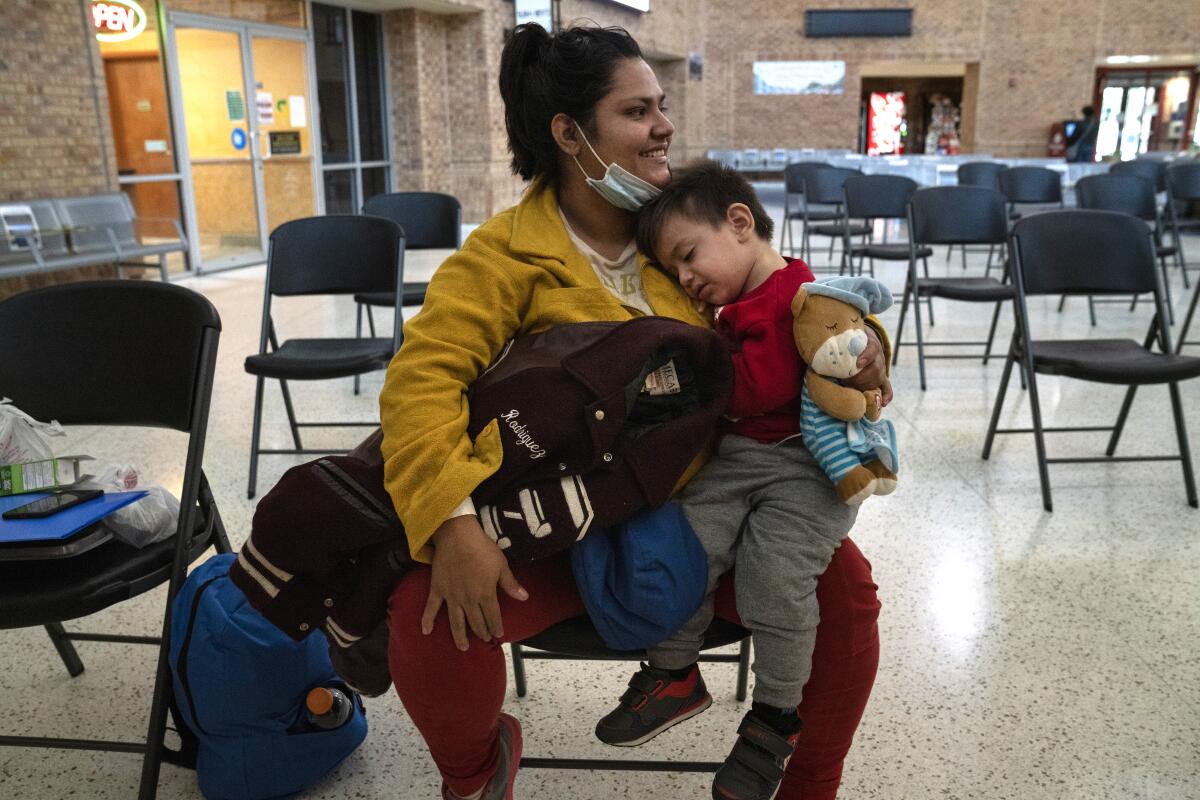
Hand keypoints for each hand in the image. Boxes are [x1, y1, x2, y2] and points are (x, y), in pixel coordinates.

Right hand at [421, 515, 528, 650]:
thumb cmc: (482, 548)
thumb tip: (525, 598)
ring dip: (460, 636)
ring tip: (463, 647)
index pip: (493, 617)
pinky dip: (427, 620)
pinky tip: (426, 632)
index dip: (496, 627)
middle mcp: (468, 600)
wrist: (457, 536)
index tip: (499, 635)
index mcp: (486, 595)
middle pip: (476, 622)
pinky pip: (431, 608)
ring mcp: (451, 597)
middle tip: (484, 639)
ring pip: (456, 622)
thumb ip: (511, 584)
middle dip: (482, 633)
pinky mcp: (437, 590)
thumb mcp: (501, 565)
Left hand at [845, 327, 891, 406]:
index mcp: (870, 344)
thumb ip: (838, 342)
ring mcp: (881, 368)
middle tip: (845, 379)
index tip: (858, 363)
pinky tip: (882, 403)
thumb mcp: (846, 337)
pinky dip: (886, 395)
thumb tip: (820, 350)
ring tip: (850, 386)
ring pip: (879, 379)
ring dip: (864, 386)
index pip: (873, 349)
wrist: (863, 340)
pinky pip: (887, 387)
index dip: (866, 356)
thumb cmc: (849, 340)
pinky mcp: (882, 377)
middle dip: (860, 377)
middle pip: (875, 368)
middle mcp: (878, 357)